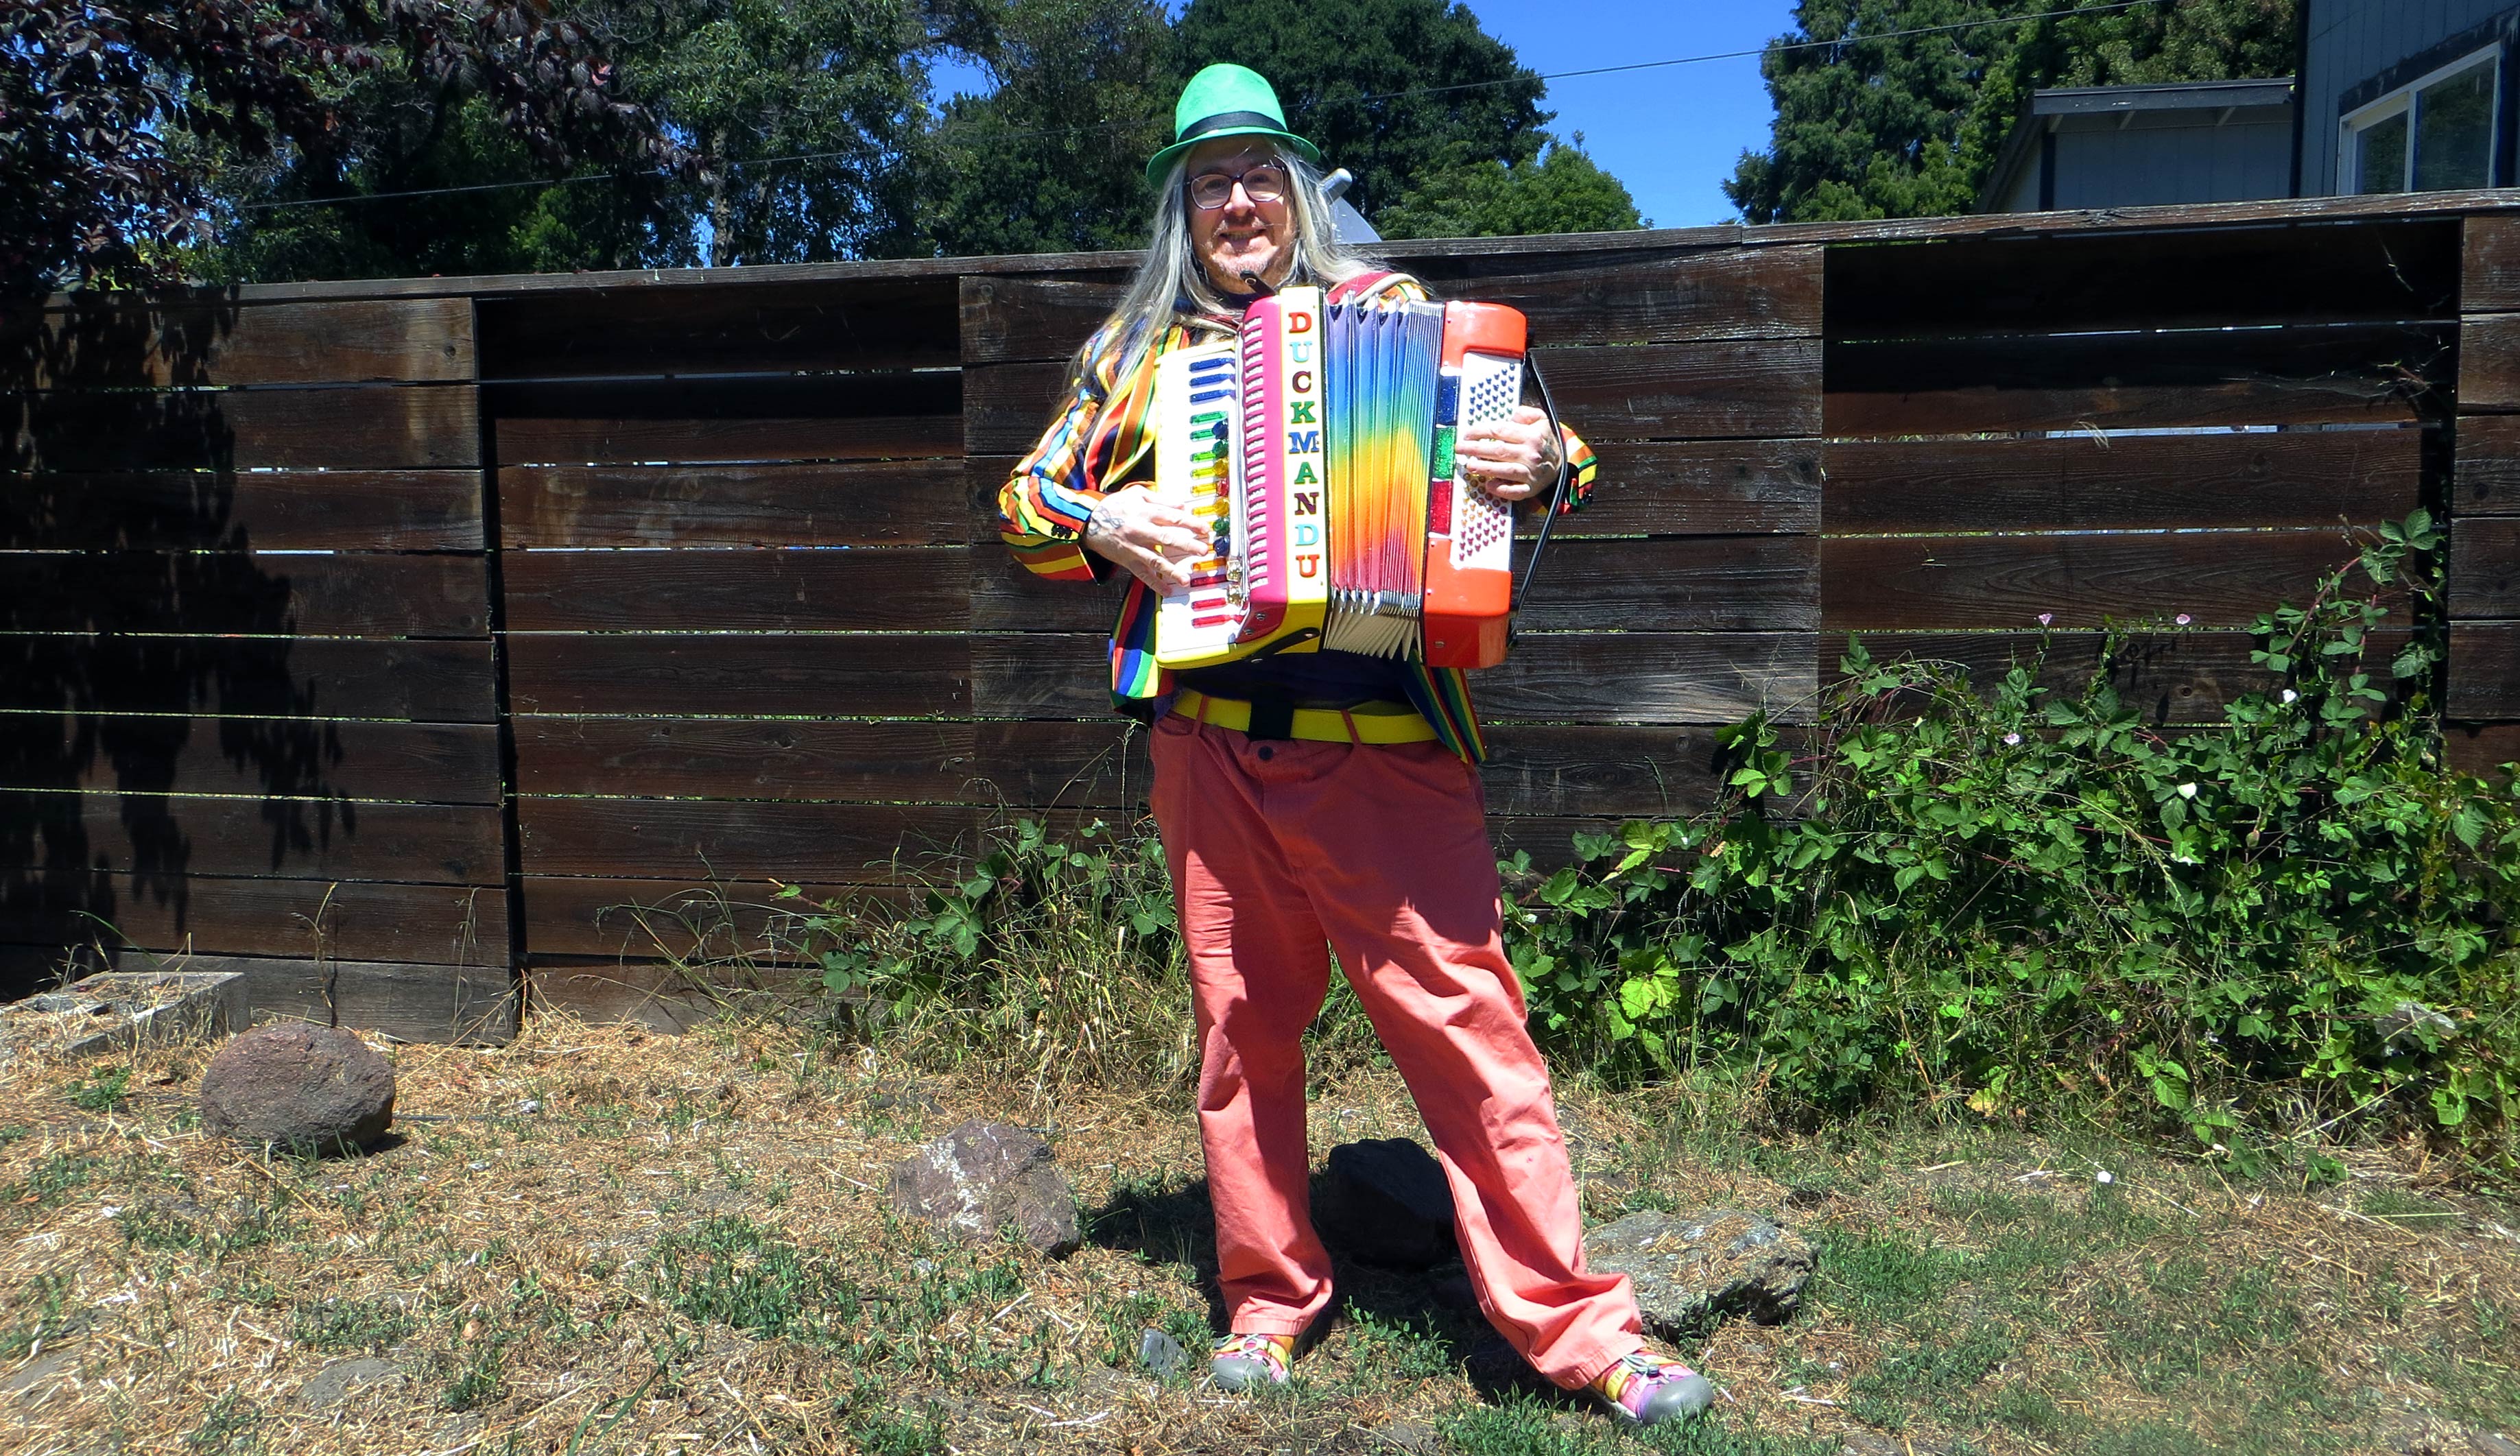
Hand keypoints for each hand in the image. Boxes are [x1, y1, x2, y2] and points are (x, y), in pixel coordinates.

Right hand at [1083, 487, 1213, 591]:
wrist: (1087, 520)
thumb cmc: (1114, 505)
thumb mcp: (1137, 494)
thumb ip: (1161, 499)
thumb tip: (1183, 505)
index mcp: (1144, 512)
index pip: (1172, 517)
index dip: (1190, 523)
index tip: (1205, 529)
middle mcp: (1139, 530)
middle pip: (1166, 538)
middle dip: (1186, 545)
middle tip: (1202, 550)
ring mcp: (1133, 547)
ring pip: (1154, 560)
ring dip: (1171, 570)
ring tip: (1185, 578)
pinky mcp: (1127, 560)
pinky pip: (1142, 574)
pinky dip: (1154, 583)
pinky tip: (1167, 590)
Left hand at [1455, 406, 1561, 502]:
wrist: (1562, 463)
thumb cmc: (1544, 441)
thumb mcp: (1541, 420)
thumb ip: (1526, 413)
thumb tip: (1513, 414)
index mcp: (1531, 435)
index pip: (1501, 431)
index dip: (1481, 431)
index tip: (1467, 433)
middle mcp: (1531, 454)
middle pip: (1499, 450)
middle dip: (1476, 449)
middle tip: (1460, 448)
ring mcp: (1531, 473)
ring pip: (1506, 470)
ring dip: (1486, 468)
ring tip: (1469, 465)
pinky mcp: (1530, 488)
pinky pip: (1516, 491)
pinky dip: (1503, 489)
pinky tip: (1490, 486)